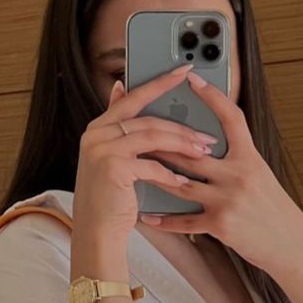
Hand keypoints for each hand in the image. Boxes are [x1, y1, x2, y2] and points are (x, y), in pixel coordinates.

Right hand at [73, 64, 218, 237]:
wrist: (96, 231)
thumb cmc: (110, 198)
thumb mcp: (115, 159)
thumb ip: (122, 130)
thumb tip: (123, 89)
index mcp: (98, 127)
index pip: (133, 98)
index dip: (159, 84)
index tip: (182, 72)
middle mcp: (96, 134)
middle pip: (148, 119)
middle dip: (181, 126)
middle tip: (206, 134)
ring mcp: (102, 150)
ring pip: (153, 137)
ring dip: (182, 145)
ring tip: (203, 152)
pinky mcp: (113, 168)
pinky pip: (151, 164)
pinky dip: (169, 173)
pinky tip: (181, 181)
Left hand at [139, 74, 301, 271]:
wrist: (290, 242)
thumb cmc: (272, 208)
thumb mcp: (259, 175)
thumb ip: (235, 160)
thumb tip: (205, 147)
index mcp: (250, 157)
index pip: (231, 118)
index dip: (213, 97)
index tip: (193, 79)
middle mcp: (239, 174)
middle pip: (192, 152)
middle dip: (163, 143)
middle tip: (138, 133)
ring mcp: (228, 199)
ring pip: (181, 183)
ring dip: (156, 176)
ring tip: (135, 170)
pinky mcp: (221, 224)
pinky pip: (184, 221)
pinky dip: (164, 220)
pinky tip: (148, 216)